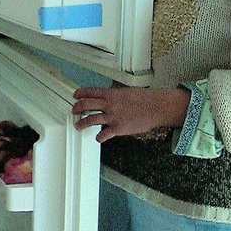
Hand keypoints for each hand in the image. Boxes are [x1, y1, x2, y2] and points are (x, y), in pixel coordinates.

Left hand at [72, 86, 190, 142]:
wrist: (157, 107)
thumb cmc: (146, 99)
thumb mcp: (127, 92)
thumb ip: (116, 96)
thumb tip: (110, 98)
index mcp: (111, 94)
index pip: (91, 91)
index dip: (80, 93)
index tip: (75, 95)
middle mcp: (109, 104)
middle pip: (86, 104)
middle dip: (77, 108)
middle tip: (74, 110)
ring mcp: (112, 116)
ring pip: (90, 119)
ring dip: (82, 123)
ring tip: (78, 126)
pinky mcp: (118, 128)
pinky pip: (103, 134)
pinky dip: (99, 137)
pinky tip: (98, 138)